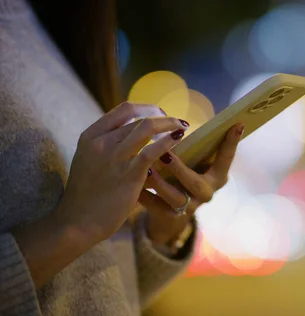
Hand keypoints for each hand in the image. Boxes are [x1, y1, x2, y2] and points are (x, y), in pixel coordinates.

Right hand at [53, 102, 188, 242]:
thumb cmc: (86, 194)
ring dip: (169, 124)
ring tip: (183, 127)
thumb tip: (133, 134)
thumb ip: (107, 145)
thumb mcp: (89, 160)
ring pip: (147, 127)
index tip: (160, 113)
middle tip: (176, 123)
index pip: (124, 110)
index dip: (146, 108)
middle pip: (138, 117)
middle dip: (162, 117)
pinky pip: (152, 151)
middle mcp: (101, 142)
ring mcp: (114, 157)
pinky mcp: (128, 174)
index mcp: (91, 136)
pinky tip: (179, 139)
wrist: (77, 222)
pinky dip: (168, 141)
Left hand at [139, 124, 243, 244]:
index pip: (227, 158)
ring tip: (146, 170)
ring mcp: (189, 207)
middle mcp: (206, 192)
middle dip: (180, 169)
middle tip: (165, 154)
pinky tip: (134, 186)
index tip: (236, 124)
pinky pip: (156, 207)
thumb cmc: (182, 175)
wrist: (168, 212)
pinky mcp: (170, 217)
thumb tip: (189, 121)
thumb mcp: (194, 162)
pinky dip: (144, 196)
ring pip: (175, 197)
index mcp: (217, 176)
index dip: (232, 142)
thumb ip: (194, 147)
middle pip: (196, 183)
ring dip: (159, 183)